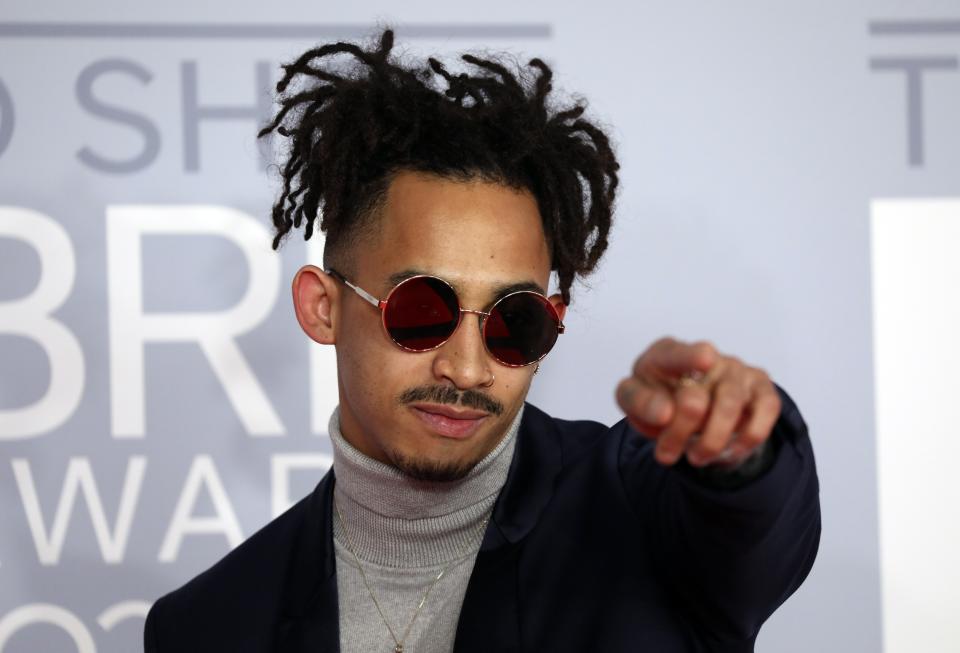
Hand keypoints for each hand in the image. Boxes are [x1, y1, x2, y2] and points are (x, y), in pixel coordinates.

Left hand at [615, 337, 781, 467]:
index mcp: (668, 354)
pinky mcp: (760, 388)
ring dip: (711, 440)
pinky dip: (750, 435)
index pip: (677, 354)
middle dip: (679, 430)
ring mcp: (737, 370)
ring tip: (695, 457)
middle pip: (697, 395)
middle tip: (666, 454)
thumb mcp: (634, 399)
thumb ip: (639, 401)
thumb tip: (665, 413)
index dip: (691, 356)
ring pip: (730, 404)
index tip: (705, 359)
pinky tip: (731, 450)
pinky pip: (767, 409)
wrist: (685, 413)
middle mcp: (707, 357)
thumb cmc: (658, 398)